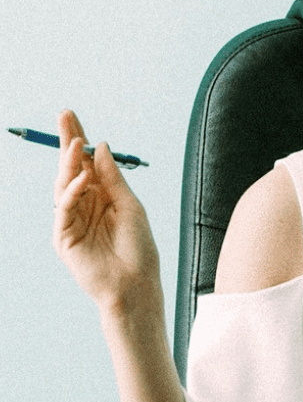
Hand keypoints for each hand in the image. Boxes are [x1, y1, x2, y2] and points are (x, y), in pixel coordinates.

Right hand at [53, 110, 161, 316]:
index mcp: (102, 197)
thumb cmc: (139, 248)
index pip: (86, 163)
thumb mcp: (130, 205)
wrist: (136, 284)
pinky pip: (64, 208)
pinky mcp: (64, 237)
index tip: (71, 116)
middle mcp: (85, 206)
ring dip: (69, 163)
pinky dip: (72, 191)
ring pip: (64, 185)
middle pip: (71, 168)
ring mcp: (72, 221)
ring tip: (75, 142)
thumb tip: (101, 146)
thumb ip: (113, 178)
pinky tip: (82, 178)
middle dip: (67, 142)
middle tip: (64, 116)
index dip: (79, 140)